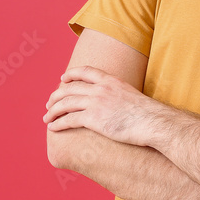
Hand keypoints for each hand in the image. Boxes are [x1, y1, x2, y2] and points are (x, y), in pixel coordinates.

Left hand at [43, 66, 163, 146]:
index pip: (86, 71)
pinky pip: (69, 119)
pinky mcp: (93, 119)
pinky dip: (58, 123)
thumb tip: (118, 103)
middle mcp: (101, 89)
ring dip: (52, 111)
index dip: (71, 74)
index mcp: (111, 81)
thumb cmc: (148, 114)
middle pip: (70, 88)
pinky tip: (52, 127)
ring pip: (65, 103)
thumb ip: (120, 96)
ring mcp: (96, 103)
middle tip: (49, 104)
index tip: (62, 78)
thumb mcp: (133, 97)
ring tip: (46, 117)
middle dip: (56, 96)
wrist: (154, 122)